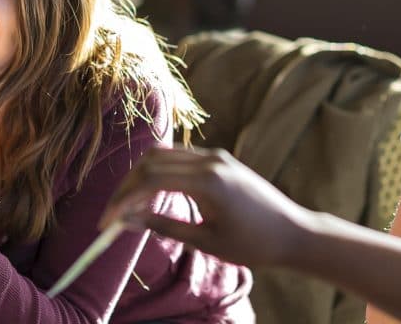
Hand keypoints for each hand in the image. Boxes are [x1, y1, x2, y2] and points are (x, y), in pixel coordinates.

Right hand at [99, 147, 314, 268]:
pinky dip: (160, 174)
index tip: (107, 223)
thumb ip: (163, 227)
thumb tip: (127, 221)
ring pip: (163, 155)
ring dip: (141, 178)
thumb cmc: (253, 244)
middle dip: (126, 187)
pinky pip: (180, 159)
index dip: (123, 200)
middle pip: (151, 161)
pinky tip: (153, 197)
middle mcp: (210, 160)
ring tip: (129, 208)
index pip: (150, 180)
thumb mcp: (205, 242)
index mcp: (208, 180)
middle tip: (112, 215)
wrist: (294, 234)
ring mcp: (216, 156)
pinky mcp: (220, 160)